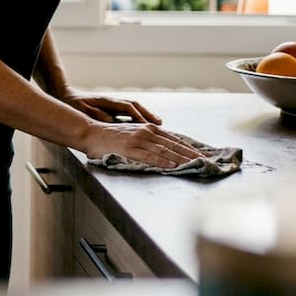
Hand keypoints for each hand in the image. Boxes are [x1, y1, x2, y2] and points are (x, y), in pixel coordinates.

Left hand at [66, 95, 162, 124]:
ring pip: (134, 110)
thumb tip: (109, 121)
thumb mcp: (83, 110)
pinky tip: (145, 126)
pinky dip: (138, 119)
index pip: (127, 107)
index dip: (138, 116)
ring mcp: (114, 105)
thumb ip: (97, 114)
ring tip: (158, 124)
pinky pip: (129, 114)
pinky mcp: (112, 109)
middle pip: (135, 106)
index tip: (147, 125)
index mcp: (107, 101)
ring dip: (145, 116)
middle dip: (148, 114)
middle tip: (160, 123)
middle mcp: (113, 102)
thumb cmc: (75, 104)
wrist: (66, 96)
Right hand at [84, 123, 206, 168]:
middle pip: (174, 145)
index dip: (189, 148)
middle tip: (207, 161)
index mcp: (148, 128)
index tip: (203, 154)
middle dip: (191, 154)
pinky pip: (150, 157)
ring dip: (182, 159)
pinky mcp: (130, 149)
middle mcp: (146, 132)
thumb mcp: (132, 134)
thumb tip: (163, 150)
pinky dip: (163, 162)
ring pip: (165, 151)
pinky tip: (173, 167)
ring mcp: (138, 140)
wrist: (89, 132)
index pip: (174, 139)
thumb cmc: (109, 136)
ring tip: (195, 165)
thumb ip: (147, 140)